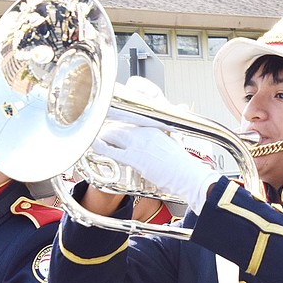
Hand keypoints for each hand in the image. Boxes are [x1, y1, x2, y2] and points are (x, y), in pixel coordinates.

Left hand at [93, 124, 220, 214]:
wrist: (188, 176)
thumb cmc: (183, 163)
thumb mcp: (177, 139)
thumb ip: (172, 126)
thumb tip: (183, 107)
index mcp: (155, 124)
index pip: (131, 114)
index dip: (119, 117)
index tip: (111, 118)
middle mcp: (145, 130)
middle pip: (118, 123)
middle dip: (107, 126)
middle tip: (99, 130)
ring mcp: (139, 142)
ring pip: (112, 134)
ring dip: (102, 136)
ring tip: (95, 138)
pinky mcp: (135, 157)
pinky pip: (111, 150)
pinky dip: (100, 147)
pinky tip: (94, 147)